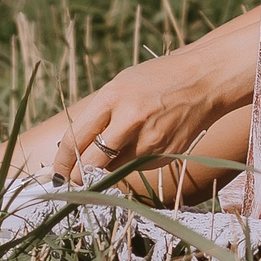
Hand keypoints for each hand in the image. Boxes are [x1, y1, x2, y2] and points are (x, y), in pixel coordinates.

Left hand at [0, 9, 260, 192]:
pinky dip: (132, 162)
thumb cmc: (155, 80)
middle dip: (79, 176)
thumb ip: (99, 115)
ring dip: (106, 170)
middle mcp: (130, 120)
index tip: (57, 172)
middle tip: (72, 180)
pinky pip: (138, 167)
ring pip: (115, 169)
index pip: (76, 139)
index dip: (62, 162)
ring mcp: (150, 140)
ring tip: (112, 155)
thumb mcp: (120, 86)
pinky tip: (144, 143)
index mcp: (113, 98)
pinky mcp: (165, 154)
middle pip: (93, 163)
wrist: (203, 80)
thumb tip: (75, 151)